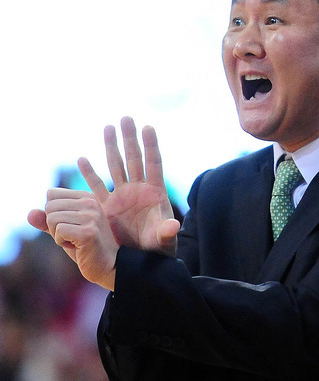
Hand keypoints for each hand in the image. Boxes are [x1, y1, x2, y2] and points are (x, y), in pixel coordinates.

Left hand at [27, 189, 117, 289]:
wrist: (108, 265)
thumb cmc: (86, 247)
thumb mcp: (65, 230)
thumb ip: (47, 220)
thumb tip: (29, 214)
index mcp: (87, 196)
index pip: (51, 194)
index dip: (54, 212)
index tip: (71, 224)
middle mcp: (91, 202)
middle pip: (49, 206)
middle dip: (54, 226)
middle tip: (73, 235)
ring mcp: (91, 216)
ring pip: (51, 219)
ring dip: (58, 235)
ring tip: (76, 241)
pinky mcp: (88, 231)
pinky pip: (58, 231)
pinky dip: (62, 243)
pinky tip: (78, 247)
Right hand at [78, 116, 179, 255]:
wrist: (141, 262)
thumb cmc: (158, 252)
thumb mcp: (164, 242)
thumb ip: (167, 233)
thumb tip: (173, 226)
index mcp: (155, 194)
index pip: (154, 164)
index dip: (151, 146)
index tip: (148, 127)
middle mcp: (138, 191)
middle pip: (134, 159)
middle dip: (130, 138)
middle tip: (126, 117)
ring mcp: (122, 197)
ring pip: (116, 166)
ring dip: (112, 147)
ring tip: (108, 127)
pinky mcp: (107, 208)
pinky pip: (96, 188)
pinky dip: (90, 174)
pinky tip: (82, 158)